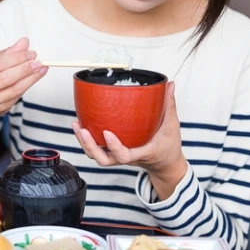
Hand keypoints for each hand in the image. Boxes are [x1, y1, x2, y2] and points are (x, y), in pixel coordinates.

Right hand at [0, 38, 46, 160]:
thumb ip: (7, 53)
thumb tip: (24, 42)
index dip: (16, 58)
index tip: (30, 53)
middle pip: (6, 78)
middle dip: (25, 68)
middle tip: (38, 61)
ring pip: (14, 89)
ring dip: (31, 77)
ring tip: (41, 68)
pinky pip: (17, 96)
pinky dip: (28, 85)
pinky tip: (35, 77)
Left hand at [72, 82, 186, 198]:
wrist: (164, 164)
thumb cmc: (168, 147)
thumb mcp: (172, 126)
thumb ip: (169, 106)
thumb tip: (170, 85)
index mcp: (142, 153)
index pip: (125, 155)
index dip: (114, 147)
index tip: (107, 133)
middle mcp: (127, 158)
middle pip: (104, 159)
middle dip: (91, 147)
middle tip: (83, 130)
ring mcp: (119, 157)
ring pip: (97, 156)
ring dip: (85, 144)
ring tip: (77, 125)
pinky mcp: (113, 153)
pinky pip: (97, 150)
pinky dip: (87, 141)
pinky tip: (81, 126)